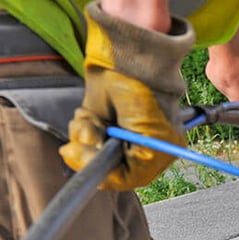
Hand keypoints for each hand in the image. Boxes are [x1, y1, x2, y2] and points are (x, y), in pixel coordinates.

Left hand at [59, 4, 194, 190]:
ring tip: (93, 119)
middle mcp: (134, 145)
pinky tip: (90, 114)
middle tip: (92, 134)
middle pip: (105, 166)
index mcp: (157, 154)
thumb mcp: (147, 135)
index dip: (108, 176)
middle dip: (93, 152)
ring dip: (86, 134)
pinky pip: (81, 133)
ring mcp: (114, 132)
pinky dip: (81, 124)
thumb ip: (126, 164)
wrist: (129, 59)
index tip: (92, 163)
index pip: (128, 178)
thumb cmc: (146, 94)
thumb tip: (100, 175)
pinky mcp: (98, 119)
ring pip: (89, 150)